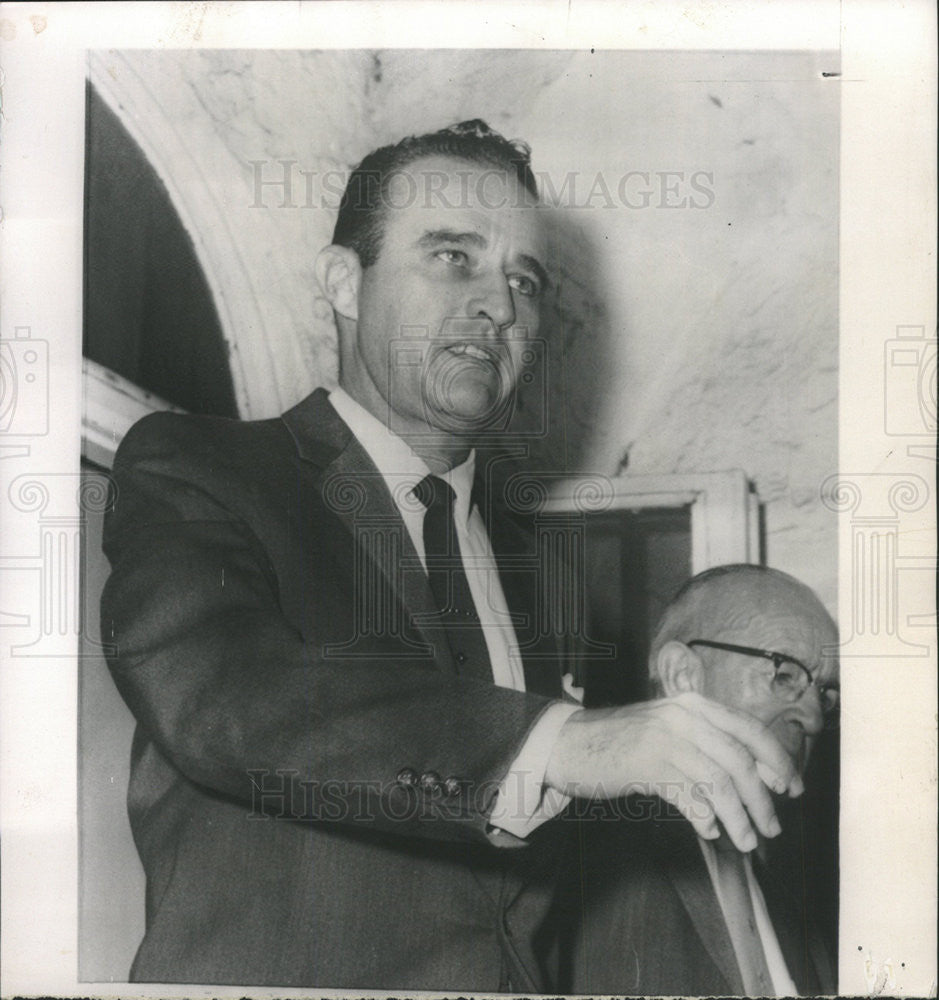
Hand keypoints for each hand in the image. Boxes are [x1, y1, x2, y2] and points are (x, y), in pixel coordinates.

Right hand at [543, 692, 801, 851]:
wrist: (570, 742)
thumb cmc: (622, 740)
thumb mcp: (667, 729)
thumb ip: (704, 743)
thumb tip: (752, 779)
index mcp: (692, 703)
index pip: (748, 728)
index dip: (776, 759)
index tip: (792, 787)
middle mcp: (682, 715)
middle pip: (738, 760)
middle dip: (762, 798)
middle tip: (772, 826)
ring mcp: (663, 738)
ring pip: (718, 781)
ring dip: (739, 817)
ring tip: (748, 840)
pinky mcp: (646, 764)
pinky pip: (689, 796)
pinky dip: (704, 817)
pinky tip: (709, 830)